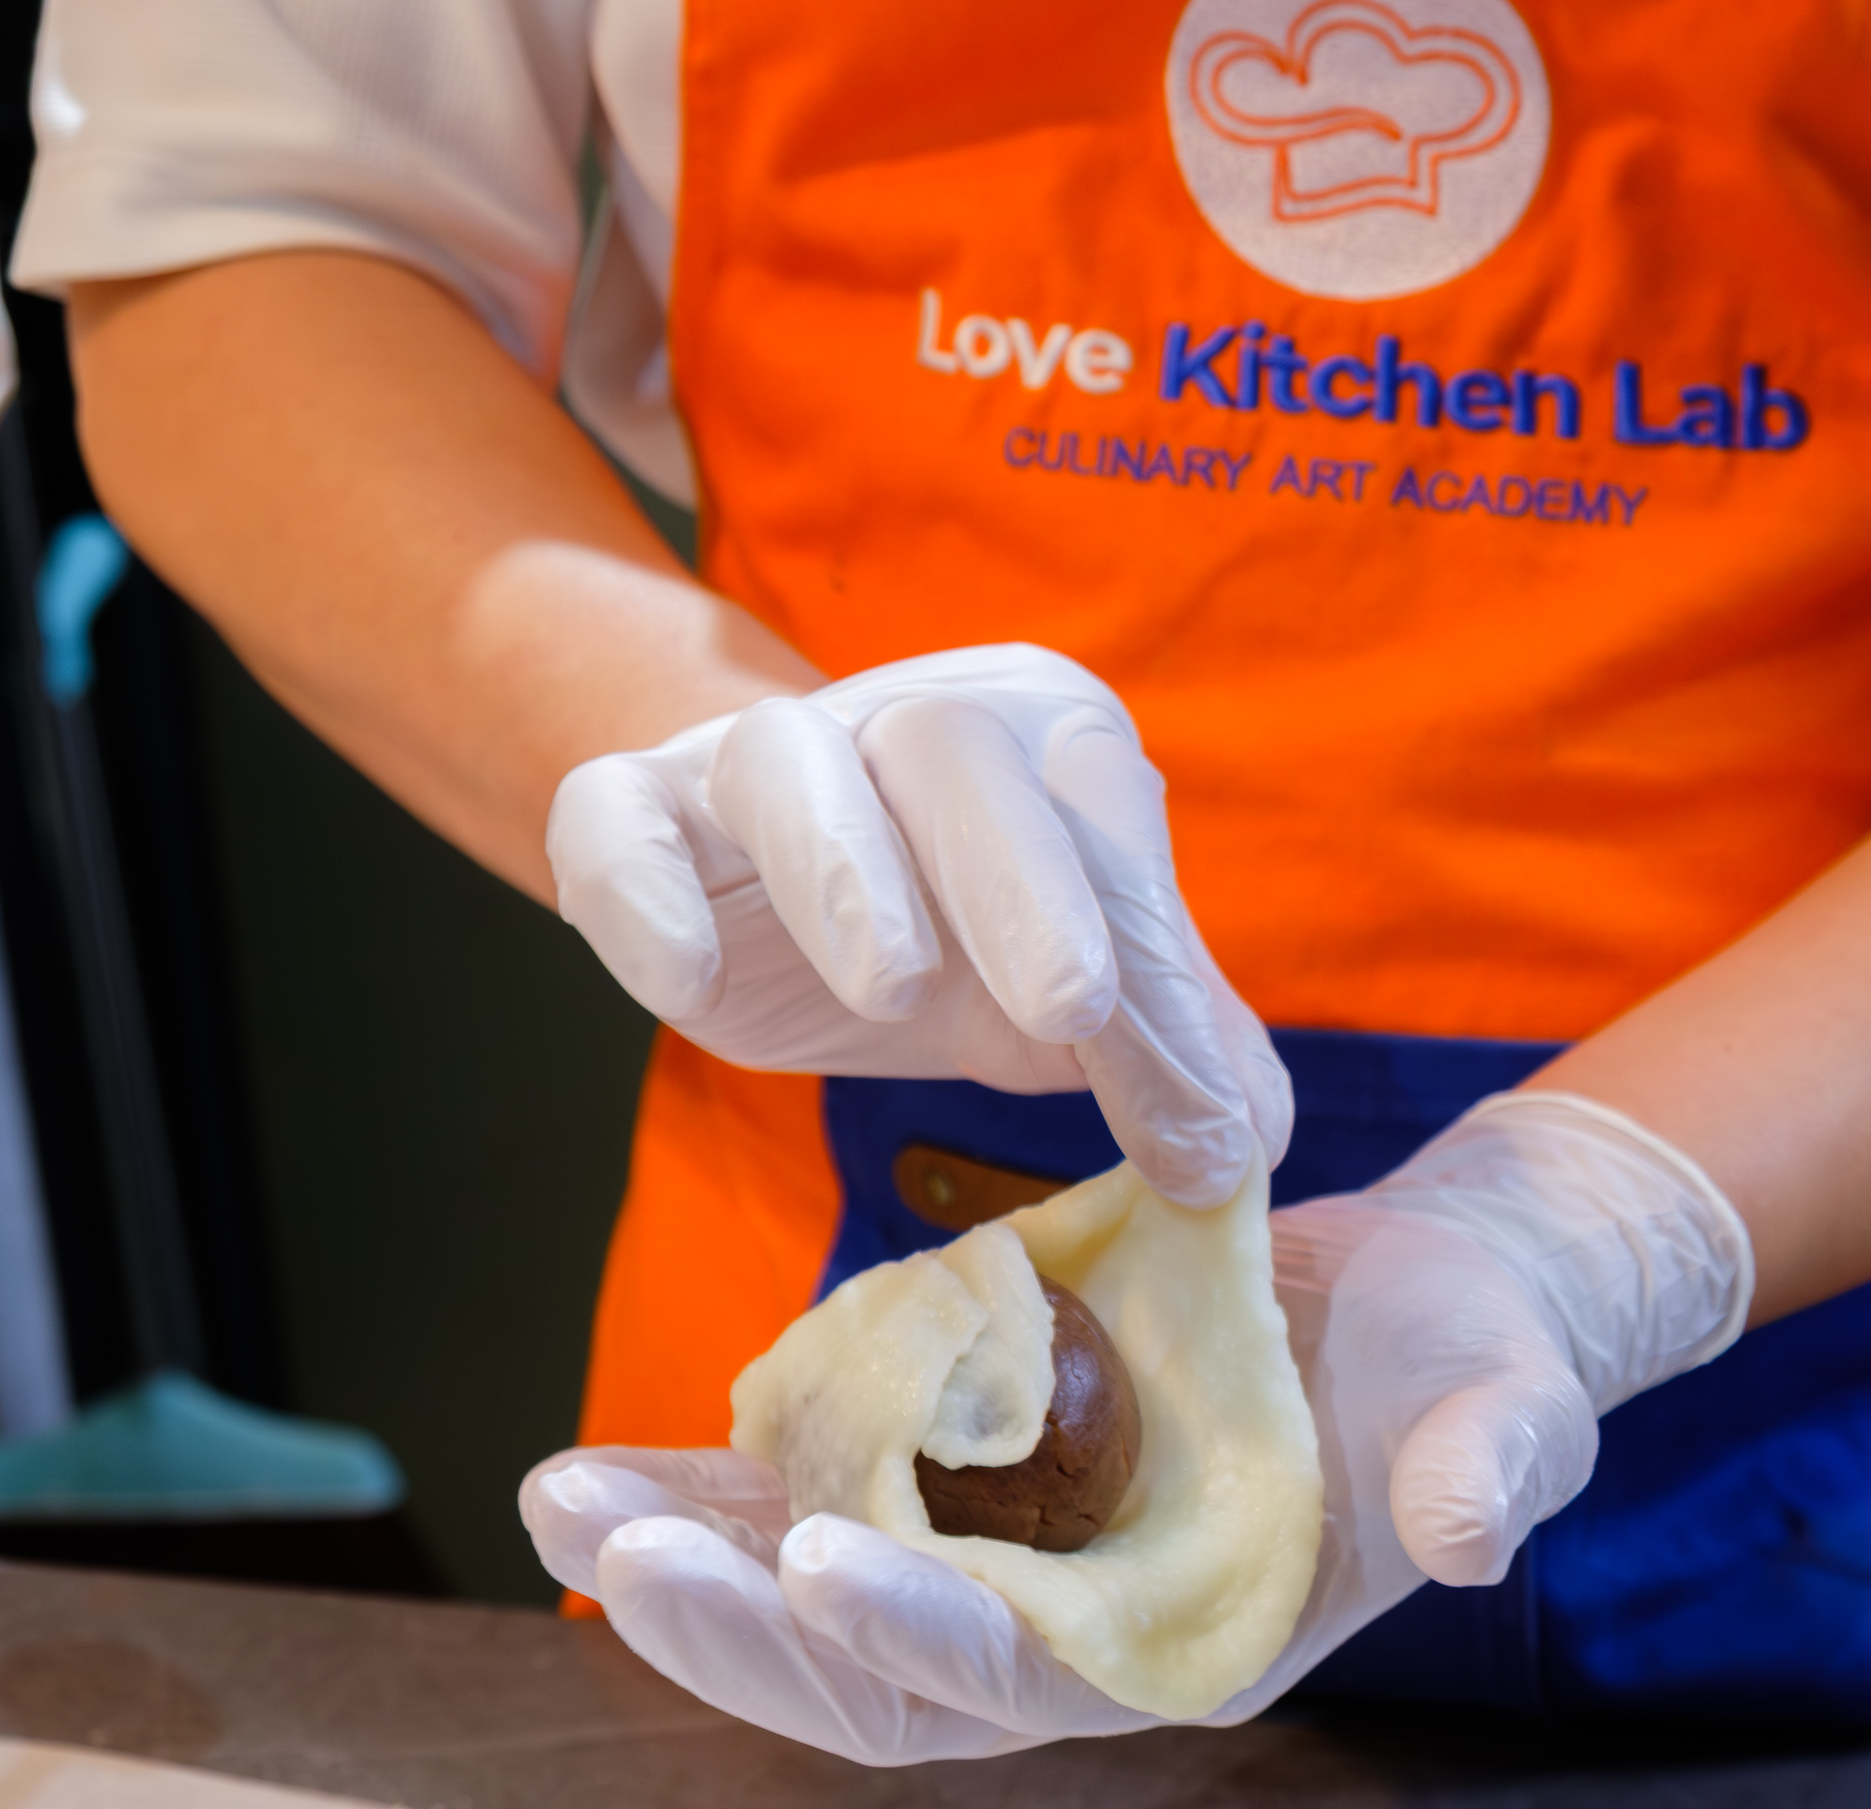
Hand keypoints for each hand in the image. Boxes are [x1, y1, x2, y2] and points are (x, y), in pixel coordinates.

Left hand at [519, 1093, 1753, 1764]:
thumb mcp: (1508, 1405)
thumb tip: (1468, 1524)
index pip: (1021, 1680)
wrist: (1428, 1310)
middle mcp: (1068, 1633)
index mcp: (1178, 1649)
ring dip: (689, 1564)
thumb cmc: (1480, 1367)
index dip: (922, 1630)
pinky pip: (819, 1497)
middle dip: (743, 1627)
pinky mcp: (967, 1471)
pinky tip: (615, 1460)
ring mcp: (1007, 1557)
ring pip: (814, 1600)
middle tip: (622, 1551)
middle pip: (871, 1678)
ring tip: (560, 1502)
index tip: (827, 1557)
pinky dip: (718, 1482)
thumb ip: (1491, 1466)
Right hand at [546, 644, 1289, 1204]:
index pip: (1108, 836)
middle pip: (960, 758)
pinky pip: (619, 816)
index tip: (1202, 1124)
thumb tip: (1251, 1149)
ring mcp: (763, 758)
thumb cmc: (965, 917)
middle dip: (1023, 883)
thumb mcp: (1079, 981)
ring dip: (846, 872)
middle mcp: (911, 720)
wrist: (779, 869)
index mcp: (1046, 735)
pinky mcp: (640, 810)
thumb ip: (1170, 1045)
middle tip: (1076, 1011)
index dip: (1160, 976)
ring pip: (790, 767)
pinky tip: (684, 981)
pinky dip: (647, 891)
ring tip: (894, 991)